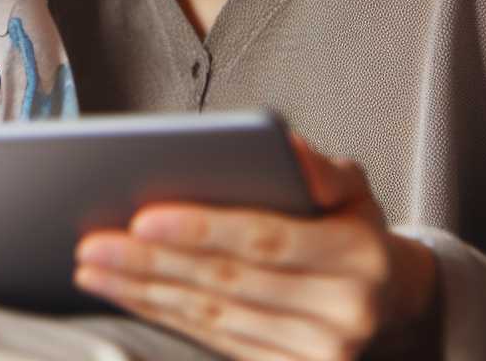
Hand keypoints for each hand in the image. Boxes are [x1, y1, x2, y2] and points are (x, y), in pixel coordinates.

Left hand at [72, 134, 438, 360]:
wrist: (393, 304)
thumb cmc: (356, 232)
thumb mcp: (354, 189)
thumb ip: (319, 167)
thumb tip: (281, 144)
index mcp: (358, 256)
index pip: (266, 240)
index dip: (202, 230)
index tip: (142, 217)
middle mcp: (341, 313)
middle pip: (228, 282)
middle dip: (152, 262)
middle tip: (93, 241)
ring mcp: (316, 353)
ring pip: (212, 317)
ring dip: (143, 292)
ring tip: (92, 266)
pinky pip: (214, 340)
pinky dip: (163, 314)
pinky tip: (125, 293)